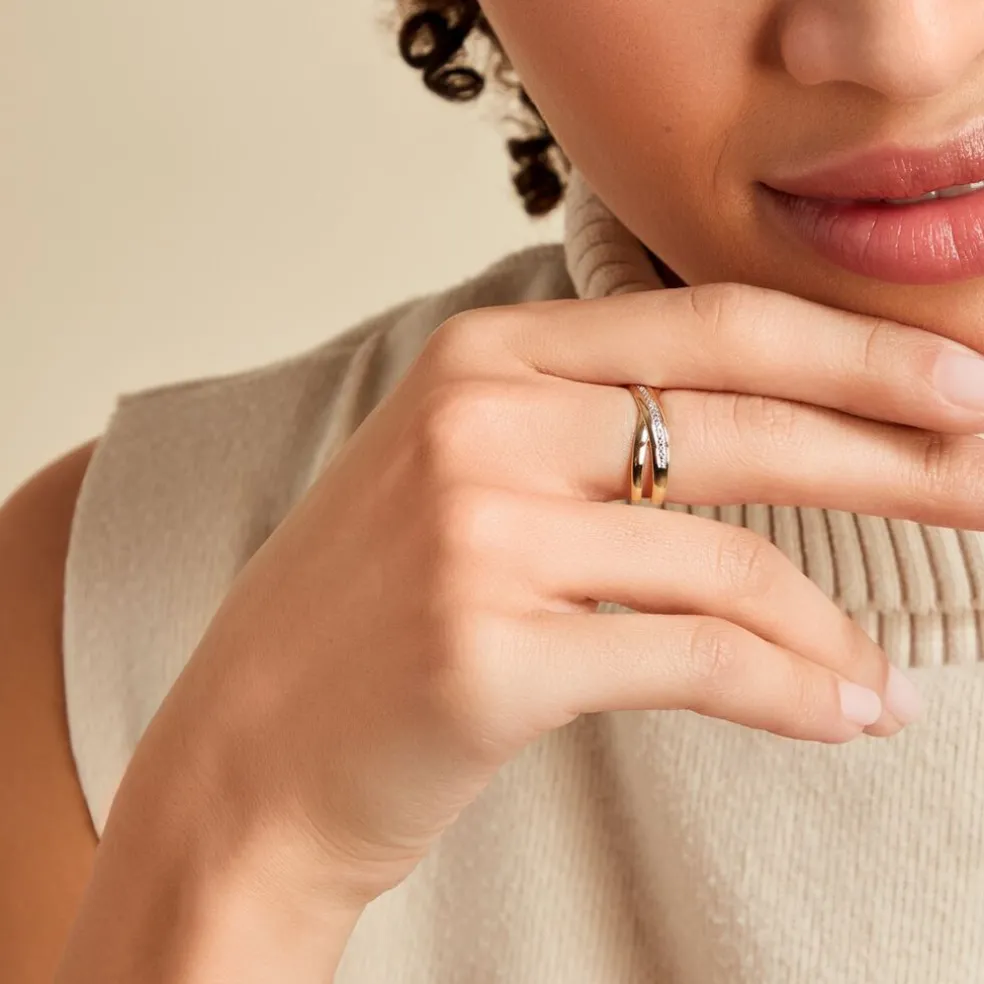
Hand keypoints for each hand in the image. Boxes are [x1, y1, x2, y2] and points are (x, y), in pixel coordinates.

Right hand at [100, 282, 982, 961]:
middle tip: (983, 478)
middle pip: (736, 421)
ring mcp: (480, 534)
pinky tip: (844, 713)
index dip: (848, 352)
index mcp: (480, 361)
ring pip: (727, 558)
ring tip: (887, 669)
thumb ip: (588, 436)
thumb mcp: (467, 483)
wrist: (251, 745)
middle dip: (889, 451)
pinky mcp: (491, 650)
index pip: (707, 328)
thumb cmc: (367, 614)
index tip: (949, 383)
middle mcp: (480, 426)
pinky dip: (789, 690)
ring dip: (833, 622)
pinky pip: (694, 659)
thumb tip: (757, 436)